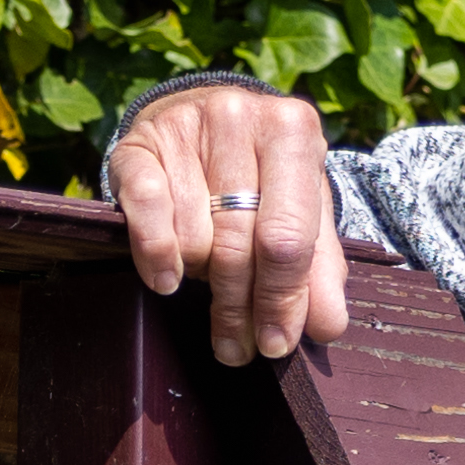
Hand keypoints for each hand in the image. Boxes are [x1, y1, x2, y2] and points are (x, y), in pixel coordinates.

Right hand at [107, 77, 348, 367]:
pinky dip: (156, 255)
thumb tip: (326, 328)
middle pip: (238, 244)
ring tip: (209, 276)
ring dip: (201, 275)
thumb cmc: (262, 175)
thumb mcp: (302, 211)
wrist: (204, 121)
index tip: (274, 343)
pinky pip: (147, 213)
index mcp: (293, 129)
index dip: (281, 300)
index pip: (287, 236)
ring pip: (193, 237)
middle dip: (238, 306)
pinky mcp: (138, 146)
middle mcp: (239, 117)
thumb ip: (318, 268)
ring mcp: (185, 127)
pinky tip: (167, 280)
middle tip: (237, 346)